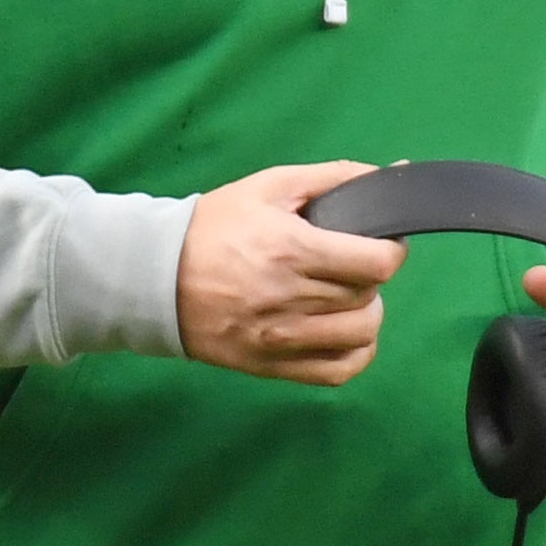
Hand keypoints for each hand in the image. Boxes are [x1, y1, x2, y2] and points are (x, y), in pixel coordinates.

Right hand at [176, 163, 407, 385]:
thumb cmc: (214, 226)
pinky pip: (339, 371)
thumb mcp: (269, 187)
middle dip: (367, 276)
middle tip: (347, 263)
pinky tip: (342, 332)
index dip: (390, 251)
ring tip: (344, 298)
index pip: (377, 264)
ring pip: (361, 335)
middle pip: (369, 296)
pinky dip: (355, 353)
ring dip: (364, 313)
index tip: (379, 244)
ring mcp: (280, 338)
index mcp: (291, 249)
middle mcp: (288, 298)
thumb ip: (333, 178)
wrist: (154, 275)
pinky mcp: (271, 365)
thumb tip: (392, 174)